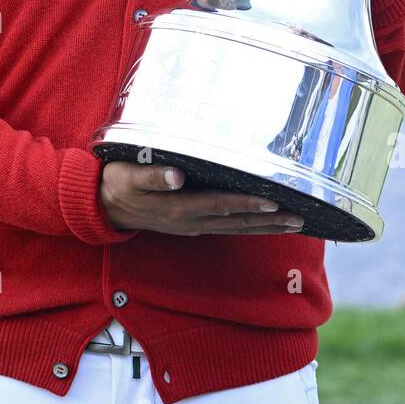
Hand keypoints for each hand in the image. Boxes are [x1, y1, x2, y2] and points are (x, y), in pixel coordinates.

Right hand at [99, 162, 306, 235]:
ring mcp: (193, 226)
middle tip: (300, 219)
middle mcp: (191, 221)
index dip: (248, 203)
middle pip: (238, 222)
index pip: (221, 205)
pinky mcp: (193, 224)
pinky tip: (267, 223)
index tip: (274, 202)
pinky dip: (251, 227)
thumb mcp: (128, 176)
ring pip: (237, 228)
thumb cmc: (117, 184)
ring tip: (295, 224)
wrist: (104, 207)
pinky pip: (229, 228)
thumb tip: (176, 175)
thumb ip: (152, 175)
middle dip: (270, 221)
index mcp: (178, 208)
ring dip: (267, 227)